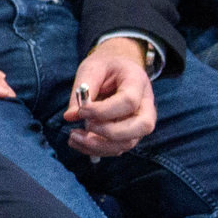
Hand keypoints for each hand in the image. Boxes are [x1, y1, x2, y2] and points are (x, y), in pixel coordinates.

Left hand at [62, 38, 156, 157]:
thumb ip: (81, 90)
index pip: (129, 101)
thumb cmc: (105, 68)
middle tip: (83, 127)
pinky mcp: (129, 134)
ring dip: (99, 145)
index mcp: (137, 82)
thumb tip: (70, 116)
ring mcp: (140, 123)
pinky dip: (95, 149)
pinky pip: (116, 148)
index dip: (104, 111)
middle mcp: (146, 105)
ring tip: (74, 137)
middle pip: (141, 127)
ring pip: (128, 143)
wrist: (117, 70)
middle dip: (109, 133)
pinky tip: (77, 141)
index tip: (82, 111)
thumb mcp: (92, 68)